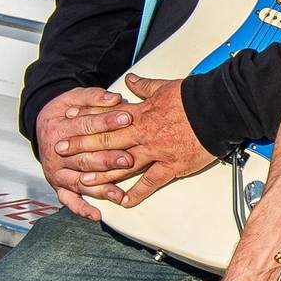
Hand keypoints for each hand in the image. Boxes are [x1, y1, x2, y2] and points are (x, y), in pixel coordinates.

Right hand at [35, 86, 133, 218]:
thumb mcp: (75, 97)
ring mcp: (56, 172)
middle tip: (128, 160)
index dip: (107, 122)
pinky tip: (97, 215)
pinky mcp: (58, 185)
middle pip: (84, 158)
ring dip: (99, 188)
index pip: (85, 126)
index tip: (128, 118)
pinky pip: (69, 200)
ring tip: (118, 193)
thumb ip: (94, 97)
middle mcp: (55, 154)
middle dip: (107, 159)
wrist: (43, 124)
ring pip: (79, 182)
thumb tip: (116, 98)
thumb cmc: (65, 111)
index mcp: (59, 129)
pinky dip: (82, 209)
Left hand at [53, 75, 218, 211]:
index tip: (68, 121)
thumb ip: (145, 86)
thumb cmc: (195, 98)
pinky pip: (150, 182)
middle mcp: (143, 134)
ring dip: (101, 174)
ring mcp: (156, 151)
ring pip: (122, 165)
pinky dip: (137, 193)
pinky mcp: (172, 165)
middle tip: (61, 153)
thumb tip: (131, 79)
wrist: (219, 109)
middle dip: (81, 147)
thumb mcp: (165, 87)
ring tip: (83, 182)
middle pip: (106, 141)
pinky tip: (125, 201)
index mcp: (141, 114)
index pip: (106, 118)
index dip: (85, 120)